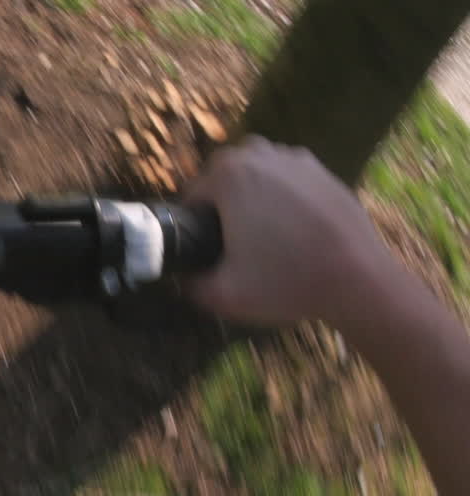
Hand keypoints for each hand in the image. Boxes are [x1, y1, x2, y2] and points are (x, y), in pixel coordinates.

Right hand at [185, 136, 398, 327]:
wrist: (358, 279)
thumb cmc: (285, 281)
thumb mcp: (222, 295)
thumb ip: (190, 284)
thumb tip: (184, 278)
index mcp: (229, 174)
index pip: (191, 194)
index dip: (191, 225)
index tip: (205, 251)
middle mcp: (261, 155)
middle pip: (223, 176)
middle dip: (222, 203)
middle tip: (232, 243)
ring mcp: (297, 160)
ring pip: (258, 174)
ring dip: (252, 196)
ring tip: (263, 236)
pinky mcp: (325, 172)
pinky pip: (289, 181)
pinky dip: (284, 199)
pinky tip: (293, 233)